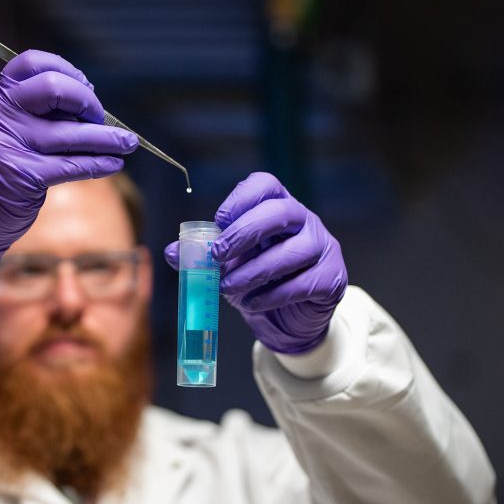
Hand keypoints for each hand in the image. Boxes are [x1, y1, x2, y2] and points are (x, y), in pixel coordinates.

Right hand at [0, 50, 137, 262]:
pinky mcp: (24, 175)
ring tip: (128, 143)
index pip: (34, 64)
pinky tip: (113, 163)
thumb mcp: (8, 129)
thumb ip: (40, 112)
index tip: (87, 88)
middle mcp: (1, 115)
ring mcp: (10, 145)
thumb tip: (93, 105)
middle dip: (89, 103)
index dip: (67, 71)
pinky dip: (99, 164)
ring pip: (71, 133)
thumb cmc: (0, 167)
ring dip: (107, 138)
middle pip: (55, 89)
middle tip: (103, 119)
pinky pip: (73, 164)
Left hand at [164, 173, 346, 353]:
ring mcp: (323, 247)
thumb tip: (171, 252)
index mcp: (277, 205)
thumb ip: (199, 256)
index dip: (240, 199)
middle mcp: (304, 220)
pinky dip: (271, 295)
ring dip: (253, 271)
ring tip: (227, 287)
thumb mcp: (226, 265)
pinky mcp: (332, 278)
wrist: (287, 318)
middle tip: (217, 255)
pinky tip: (252, 303)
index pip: (265, 185)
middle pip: (280, 212)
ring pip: (292, 252)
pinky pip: (302, 284)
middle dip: (244, 233)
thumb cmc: (257, 280)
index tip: (218, 221)